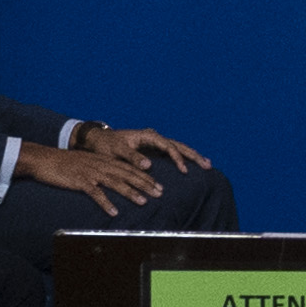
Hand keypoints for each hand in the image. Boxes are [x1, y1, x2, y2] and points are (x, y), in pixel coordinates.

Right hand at [15, 140, 161, 211]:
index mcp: (104, 160)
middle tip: (160, 193)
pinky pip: (95, 193)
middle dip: (145, 184)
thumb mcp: (88, 163)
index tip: (159, 185)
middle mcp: (101, 165)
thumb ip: (102, 169)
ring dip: (130, 193)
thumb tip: (116, 179)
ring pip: (115, 183)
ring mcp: (91, 173)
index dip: (145, 177)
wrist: (45, 159)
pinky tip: (114, 211)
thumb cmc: (66, 163)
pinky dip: (105, 203)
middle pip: (127, 174)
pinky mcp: (80, 181)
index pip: (130, 169)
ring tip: (143, 202)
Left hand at [82, 125, 207, 174]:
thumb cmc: (106, 145)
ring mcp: (154, 142)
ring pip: (177, 147)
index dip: (178, 158)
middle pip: (179, 145)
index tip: (184, 170)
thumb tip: (149, 165)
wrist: (97, 139)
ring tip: (206, 164)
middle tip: (208, 165)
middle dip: (194, 155)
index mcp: (148, 136)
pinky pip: (171, 152)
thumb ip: (133, 157)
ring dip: (191, 156)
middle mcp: (154, 137)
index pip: (169, 146)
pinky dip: (181, 157)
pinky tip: (189, 164)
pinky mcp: (152, 148)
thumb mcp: (117, 151)